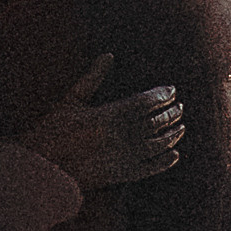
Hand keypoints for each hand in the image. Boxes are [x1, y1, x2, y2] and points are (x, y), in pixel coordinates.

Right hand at [20, 60, 182, 190]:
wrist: (49, 166)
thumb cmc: (57, 129)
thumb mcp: (73, 99)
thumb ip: (93, 77)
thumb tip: (108, 56)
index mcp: (111, 114)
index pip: (146, 102)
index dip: (162, 95)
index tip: (172, 90)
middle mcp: (123, 135)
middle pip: (156, 121)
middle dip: (171, 112)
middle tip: (180, 107)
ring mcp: (126, 156)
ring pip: (159, 144)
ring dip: (173, 134)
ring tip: (181, 127)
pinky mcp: (124, 174)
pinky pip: (152, 168)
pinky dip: (165, 161)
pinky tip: (174, 155)